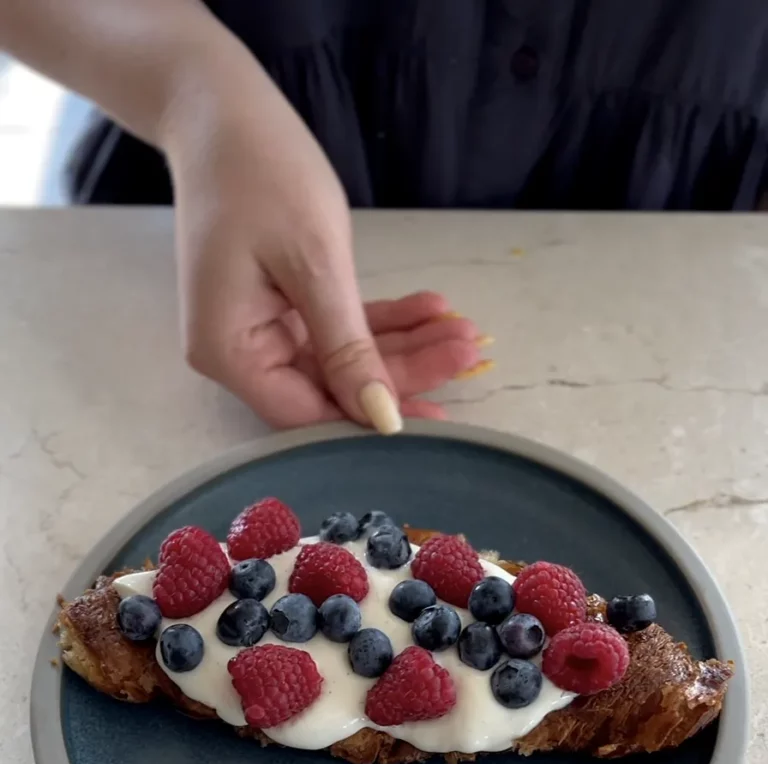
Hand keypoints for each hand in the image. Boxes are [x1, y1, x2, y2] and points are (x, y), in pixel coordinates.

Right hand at [165, 56, 485, 430]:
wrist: (217, 108)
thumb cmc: (259, 173)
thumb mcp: (314, 262)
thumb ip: (347, 347)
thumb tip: (381, 419)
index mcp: (230, 353)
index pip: (307, 413)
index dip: (370, 417)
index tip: (437, 409)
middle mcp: (238, 352)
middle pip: (329, 388)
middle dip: (402, 371)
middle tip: (468, 352)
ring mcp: (258, 328)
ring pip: (340, 358)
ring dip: (401, 344)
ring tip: (462, 330)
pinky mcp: (277, 305)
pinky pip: (333, 326)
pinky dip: (378, 320)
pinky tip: (428, 308)